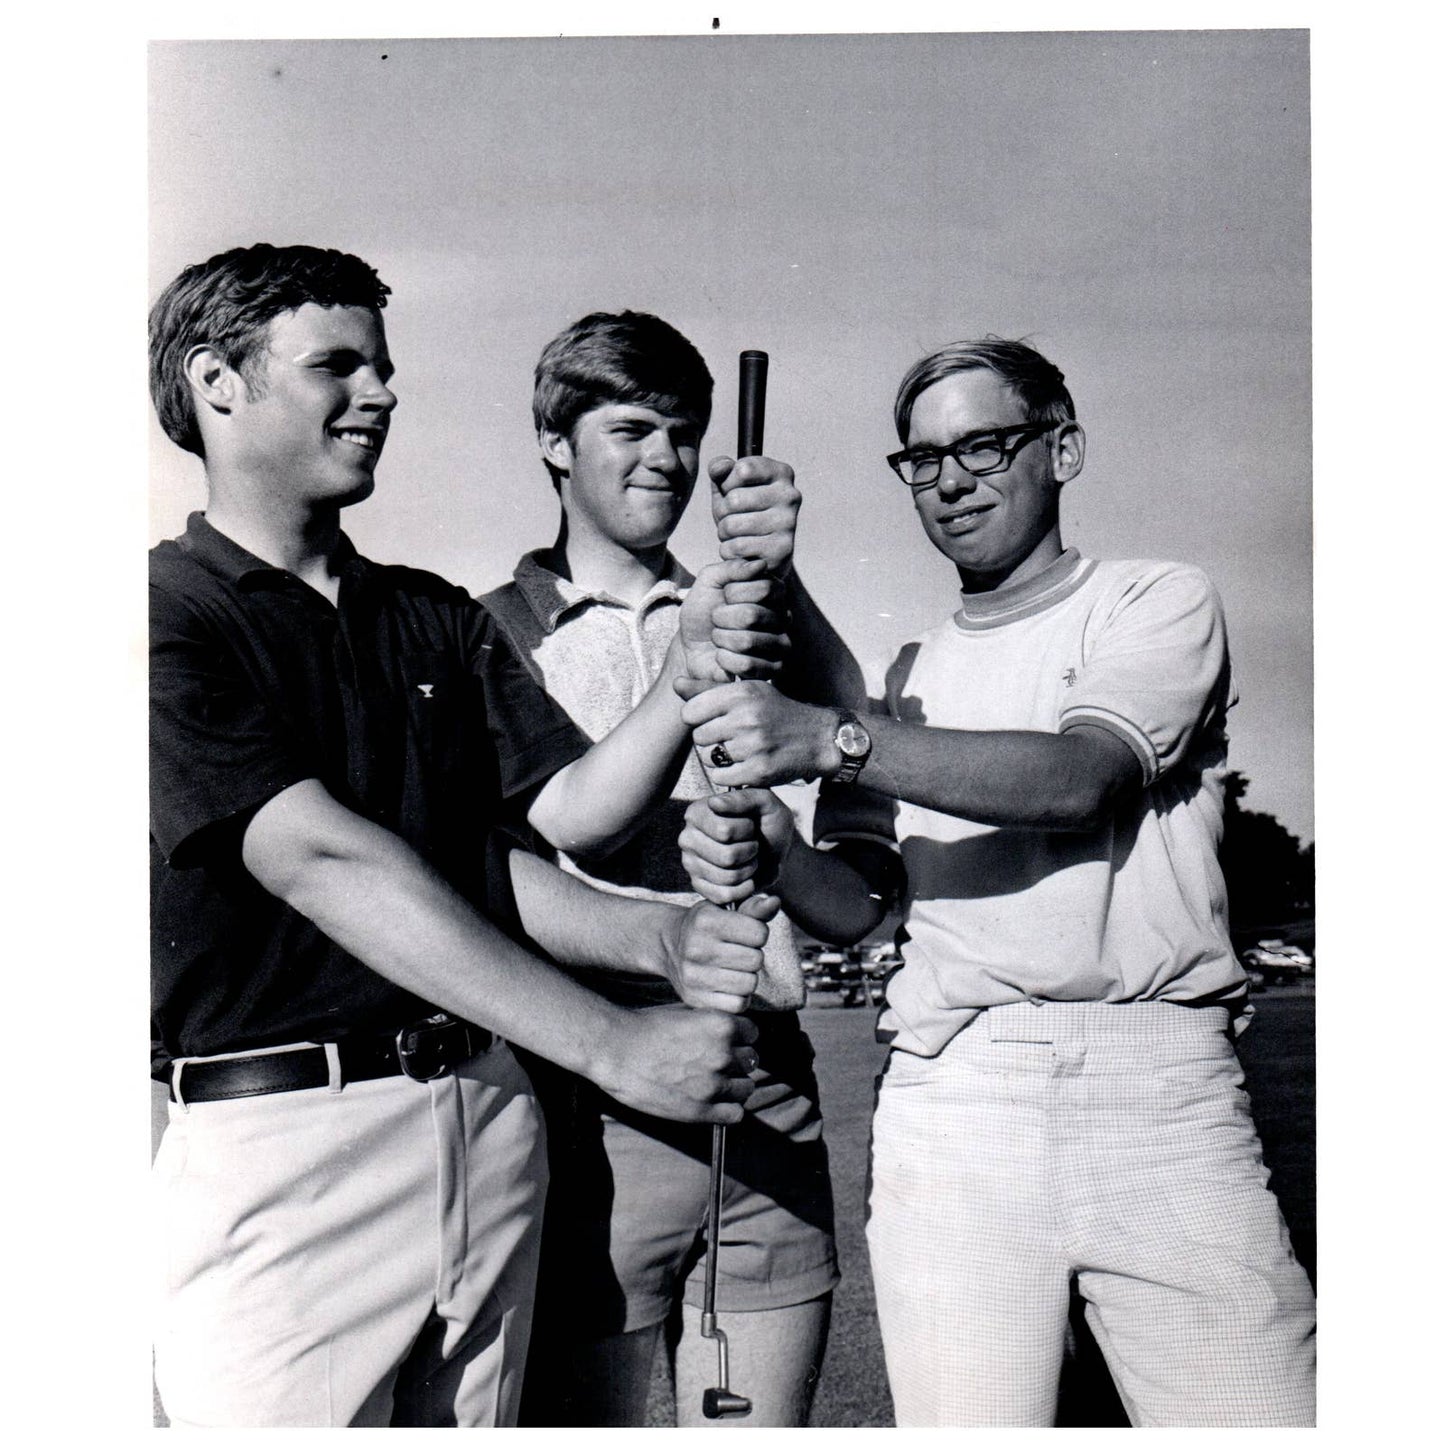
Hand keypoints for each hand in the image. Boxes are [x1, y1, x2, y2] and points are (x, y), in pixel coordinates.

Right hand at [599, 1003, 760, 1123]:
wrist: (615, 1050)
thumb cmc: (645, 1027)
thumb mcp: (685, 1010)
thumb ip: (712, 1021)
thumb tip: (731, 1029)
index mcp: (721, 1025)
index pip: (752, 1034)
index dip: (740, 1037)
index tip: (729, 1042)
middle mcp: (723, 1054)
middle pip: (751, 1061)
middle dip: (737, 1061)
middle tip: (717, 1063)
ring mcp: (713, 1083)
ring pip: (747, 1088)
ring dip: (734, 1085)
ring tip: (715, 1083)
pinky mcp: (701, 1109)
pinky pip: (736, 1114)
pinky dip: (728, 1109)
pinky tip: (714, 1102)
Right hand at [657, 892, 779, 1010]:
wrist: (668, 944)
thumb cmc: (706, 925)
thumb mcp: (725, 909)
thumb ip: (753, 907)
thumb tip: (775, 901)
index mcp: (705, 921)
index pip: (759, 933)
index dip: (758, 933)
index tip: (745, 933)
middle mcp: (696, 948)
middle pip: (756, 960)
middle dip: (753, 956)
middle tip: (738, 952)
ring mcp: (694, 976)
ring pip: (749, 984)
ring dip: (747, 977)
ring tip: (734, 968)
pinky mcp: (695, 999)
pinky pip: (738, 1004)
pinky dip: (740, 997)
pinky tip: (729, 985)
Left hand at [675, 677, 838, 786]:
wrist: (819, 738)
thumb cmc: (777, 712)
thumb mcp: (748, 692)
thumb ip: (708, 690)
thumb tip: (675, 684)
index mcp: (741, 694)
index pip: (690, 711)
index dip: (696, 719)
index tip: (711, 720)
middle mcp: (746, 717)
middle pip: (698, 737)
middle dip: (709, 740)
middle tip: (728, 738)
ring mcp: (753, 745)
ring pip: (709, 758)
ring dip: (719, 759)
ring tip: (738, 751)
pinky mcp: (759, 770)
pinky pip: (721, 777)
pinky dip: (728, 776)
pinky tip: (743, 766)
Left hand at [678, 559, 788, 680]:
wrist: (691, 646)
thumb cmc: (703, 611)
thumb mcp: (710, 580)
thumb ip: (732, 567)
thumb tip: (760, 565)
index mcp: (774, 593)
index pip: (764, 588)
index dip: (733, 593)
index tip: (724, 596)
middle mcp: (783, 617)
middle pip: (752, 615)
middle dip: (722, 618)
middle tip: (718, 620)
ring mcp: (780, 645)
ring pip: (746, 641)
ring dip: (721, 638)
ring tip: (720, 638)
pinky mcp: (773, 670)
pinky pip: (745, 665)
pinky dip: (724, 660)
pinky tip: (723, 657)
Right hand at [679, 789, 796, 904]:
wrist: (775, 847)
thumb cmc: (767, 820)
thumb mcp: (763, 802)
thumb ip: (741, 799)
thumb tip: (714, 803)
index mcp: (697, 812)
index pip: (724, 831)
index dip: (747, 831)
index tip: (750, 825)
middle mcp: (687, 838)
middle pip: (726, 857)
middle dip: (750, 852)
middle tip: (752, 844)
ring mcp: (690, 863)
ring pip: (727, 877)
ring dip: (749, 869)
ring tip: (749, 858)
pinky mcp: (698, 885)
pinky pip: (724, 895)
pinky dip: (744, 888)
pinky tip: (746, 876)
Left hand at [709, 455, 799, 576]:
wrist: (761, 553)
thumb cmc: (743, 513)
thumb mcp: (729, 486)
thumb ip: (720, 470)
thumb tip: (718, 468)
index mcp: (781, 473)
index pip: (743, 470)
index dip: (727, 484)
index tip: (733, 492)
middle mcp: (790, 496)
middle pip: (735, 499)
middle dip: (722, 512)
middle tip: (732, 518)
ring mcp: (788, 524)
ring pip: (732, 525)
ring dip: (724, 533)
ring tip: (735, 534)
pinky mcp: (781, 551)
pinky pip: (737, 548)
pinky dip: (729, 550)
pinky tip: (741, 550)